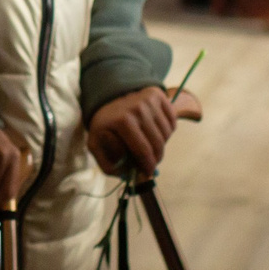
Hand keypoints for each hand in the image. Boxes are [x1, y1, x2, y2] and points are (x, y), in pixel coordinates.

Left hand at [86, 88, 205, 174]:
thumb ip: (107, 164)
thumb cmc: (104, 126)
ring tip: (148, 144)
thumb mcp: (96, 145)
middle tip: (150, 163)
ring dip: (161, 144)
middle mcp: (138, 108)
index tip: (147, 173)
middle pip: (158, 144)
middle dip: (156, 158)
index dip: (147, 166)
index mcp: (123, 121)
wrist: (107, 100)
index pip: (143, 151)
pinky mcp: (158, 95)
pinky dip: (167, 131)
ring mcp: (149, 100)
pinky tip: (153, 131)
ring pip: (167, 133)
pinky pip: (172, 121)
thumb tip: (128, 175)